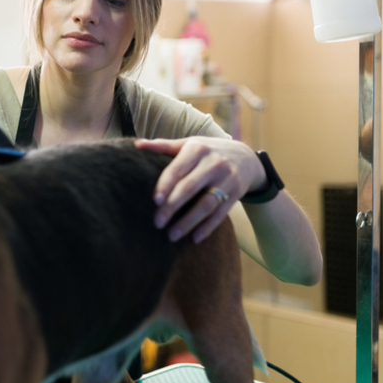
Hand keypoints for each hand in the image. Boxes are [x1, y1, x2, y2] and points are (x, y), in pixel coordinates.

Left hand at [134, 137, 266, 242]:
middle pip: (190, 188)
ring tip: (171, 235)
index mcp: (197, 149)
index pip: (178, 169)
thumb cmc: (207, 152)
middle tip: (157, 222)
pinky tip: (195, 238)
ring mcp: (227, 180)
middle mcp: (214, 164)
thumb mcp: (188, 144)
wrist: (246, 158)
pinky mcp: (236, 194)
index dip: (166, 185)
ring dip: (189, 221)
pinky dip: (208, 227)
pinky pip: (221, 213)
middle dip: (173, 206)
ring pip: (206, 204)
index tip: (154, 201)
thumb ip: (163, 146)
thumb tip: (137, 144)